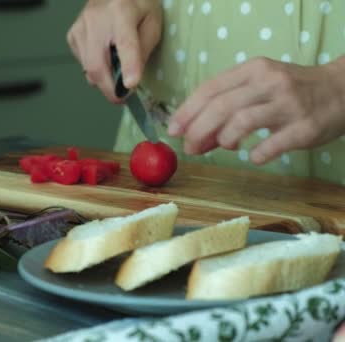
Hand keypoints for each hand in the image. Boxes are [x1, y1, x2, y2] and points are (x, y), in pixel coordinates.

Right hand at [67, 0, 162, 102]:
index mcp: (121, 11)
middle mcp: (96, 18)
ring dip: (104, 80)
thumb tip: (131, 80)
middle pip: (98, 65)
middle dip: (110, 89)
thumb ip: (143, 49)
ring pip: (88, 69)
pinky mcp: (72, 36)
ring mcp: (80, 28)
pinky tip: (104, 56)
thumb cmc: (136, 6)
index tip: (131, 85)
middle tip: (122, 99)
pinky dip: (95, 69)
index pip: (125, 43)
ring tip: (117, 69)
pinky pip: (83, 65)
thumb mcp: (152, 22)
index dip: (128, 66)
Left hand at [168, 56, 344, 163]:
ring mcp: (288, 105)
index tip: (172, 129)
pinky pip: (271, 146)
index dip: (186, 111)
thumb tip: (193, 136)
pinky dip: (255, 155)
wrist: (341, 90)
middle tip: (190, 147)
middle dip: (198, 130)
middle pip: (221, 107)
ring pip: (241, 122)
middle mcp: (269, 83)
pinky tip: (253, 156)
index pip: (210, 89)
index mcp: (253, 70)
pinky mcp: (304, 128)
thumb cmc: (290, 91)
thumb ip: (227, 106)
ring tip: (224, 147)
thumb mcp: (258, 86)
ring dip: (224, 140)